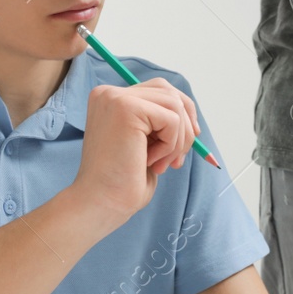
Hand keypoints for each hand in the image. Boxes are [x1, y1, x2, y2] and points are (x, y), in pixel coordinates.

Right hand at [67, 79, 196, 226]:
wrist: (101, 203)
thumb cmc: (122, 182)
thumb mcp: (144, 143)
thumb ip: (158, 123)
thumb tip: (191, 117)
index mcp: (110, 99)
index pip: (159, 90)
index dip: (180, 115)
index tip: (185, 145)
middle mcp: (109, 93)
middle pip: (169, 91)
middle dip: (185, 124)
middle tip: (179, 158)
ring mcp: (116, 98)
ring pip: (174, 104)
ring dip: (178, 140)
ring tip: (162, 164)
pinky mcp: (126, 108)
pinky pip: (171, 119)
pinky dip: (170, 146)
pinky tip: (152, 163)